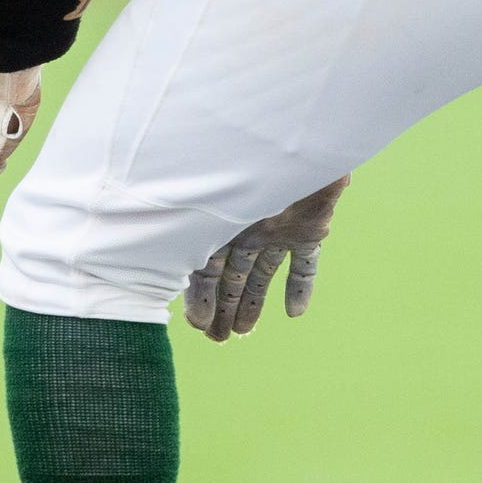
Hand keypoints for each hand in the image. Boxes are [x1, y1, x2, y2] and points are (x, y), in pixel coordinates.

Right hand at [185, 177, 346, 341]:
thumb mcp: (214, 209)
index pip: (205, 269)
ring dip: (252, 304)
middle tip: (219, 340)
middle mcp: (246, 227)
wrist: (302, 141)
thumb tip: (171, 279)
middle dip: (223, 308)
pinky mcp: (310, 228)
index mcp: (220, 222)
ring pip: (262, 274)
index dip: (200, 301)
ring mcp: (278, 228)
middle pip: (232, 276)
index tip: (199, 328)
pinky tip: (295, 313)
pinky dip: (301, 287)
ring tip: (243, 332)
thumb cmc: (248, 165)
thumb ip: (196, 241)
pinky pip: (306, 263)